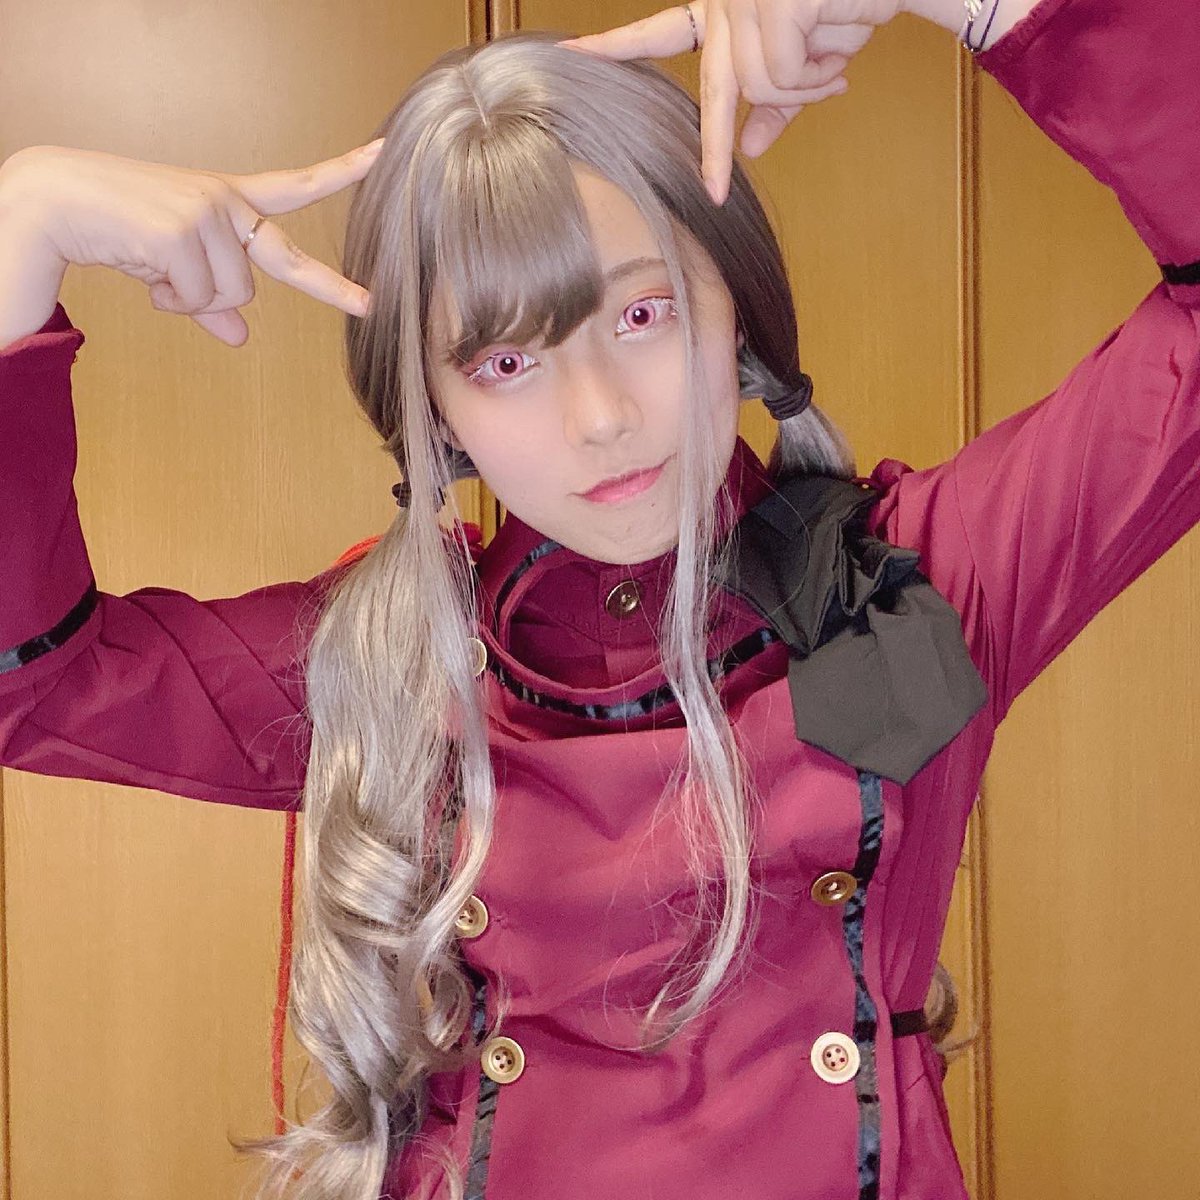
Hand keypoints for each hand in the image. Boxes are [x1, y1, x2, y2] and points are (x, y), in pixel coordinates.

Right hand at [0, 140, 383, 345]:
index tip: (381, 154)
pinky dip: (172, 300)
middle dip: (330, 287)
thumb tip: (241, 338)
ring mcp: (207, 210)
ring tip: (155, 272)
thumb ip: (211, 303)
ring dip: (193, 299)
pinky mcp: (183, 227)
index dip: (338, 172)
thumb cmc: (113, 231)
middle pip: (285, 260)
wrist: (52, 203)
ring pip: (235, 292)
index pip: (292, 185)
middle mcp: (224, 200)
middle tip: (370, 306)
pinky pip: (202, 295)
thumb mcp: (171, 269)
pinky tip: (143, 270)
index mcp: (226, 201)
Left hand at [562, 0, 903, 204]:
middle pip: (720, 88)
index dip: (616, 48)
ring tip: (836, 60)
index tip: (567, 55)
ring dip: (807, 87)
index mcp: (726, 6)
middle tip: (716, 191)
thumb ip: (775, 103)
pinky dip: (818, 73)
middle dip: (716, 148)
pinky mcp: (777, 0)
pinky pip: (782, 73)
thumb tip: (749, 146)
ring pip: (759, 85)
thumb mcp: (809, 62)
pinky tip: (842, 43)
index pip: (661, 34)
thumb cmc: (853, 10)